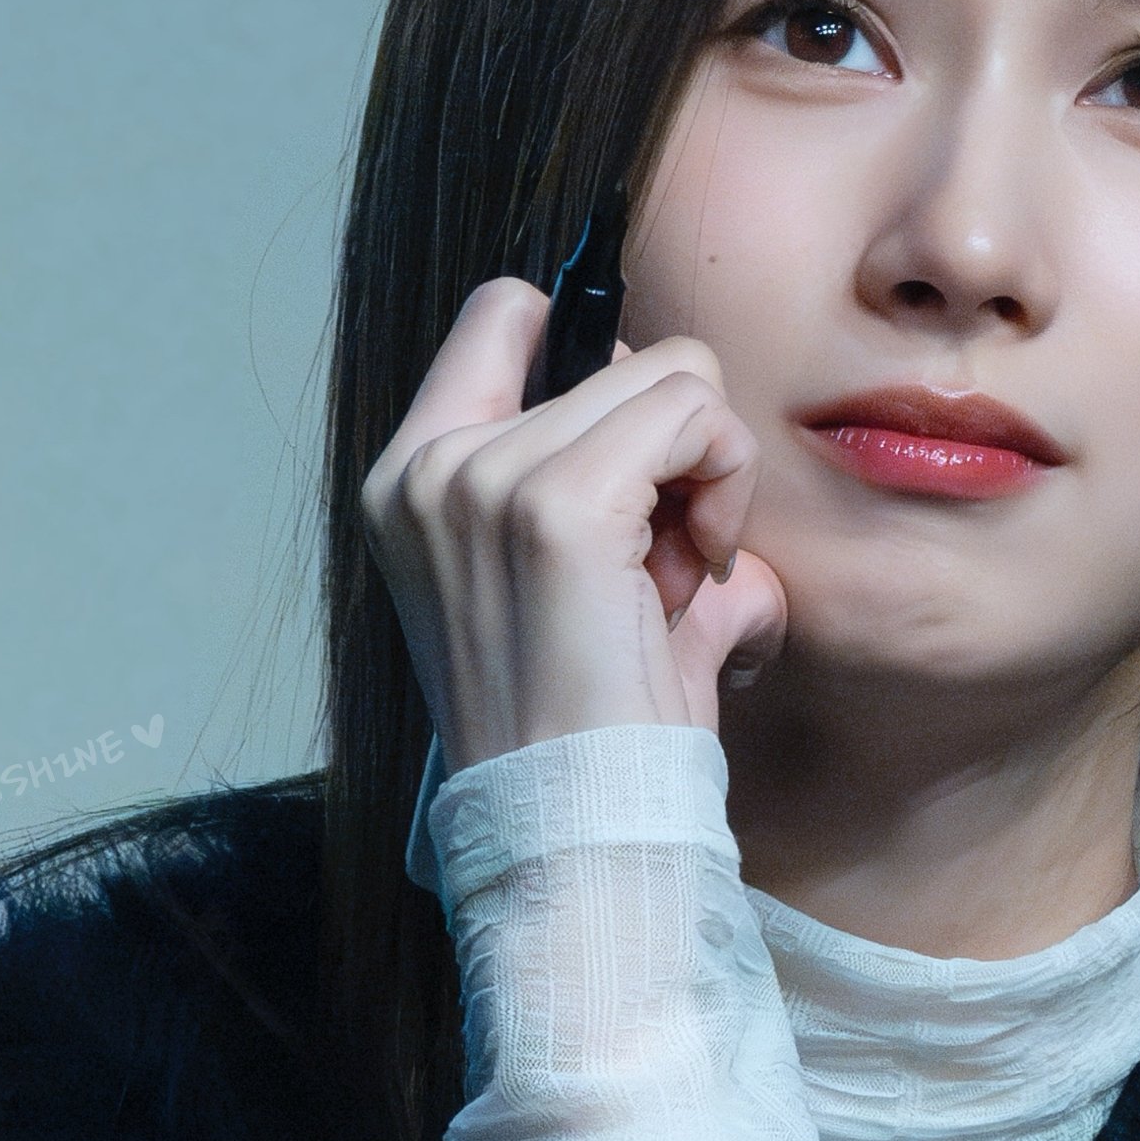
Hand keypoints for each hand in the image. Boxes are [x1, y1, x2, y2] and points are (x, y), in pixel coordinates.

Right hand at [361, 277, 788, 768]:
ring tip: (675, 582)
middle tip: (665, 572)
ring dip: (707, 473)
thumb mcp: (576, 580)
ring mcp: (485, 479)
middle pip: (622, 357)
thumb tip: (693, 419)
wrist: (577, 827)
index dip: (608, 372)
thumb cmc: (590, 724)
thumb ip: (613, 482)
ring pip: (671, 376)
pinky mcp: (557, 505)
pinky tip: (697, 575)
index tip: (641, 477)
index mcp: (414, 478)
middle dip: (673, 455)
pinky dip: (725, 483)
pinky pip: (693, 413)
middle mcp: (432, 467)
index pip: (503, 313)